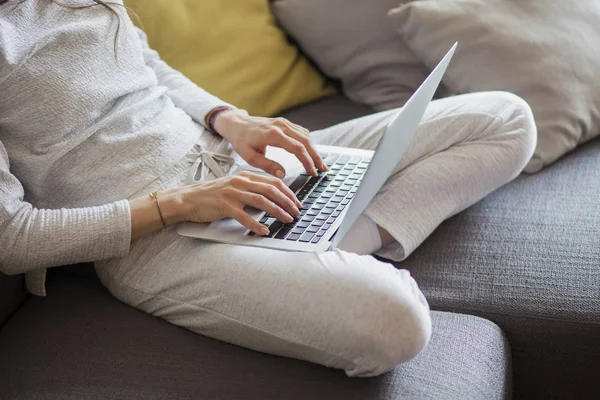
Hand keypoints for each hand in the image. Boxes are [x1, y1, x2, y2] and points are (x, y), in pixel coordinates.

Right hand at [178, 171, 301, 234]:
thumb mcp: (235, 186)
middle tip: (297, 212)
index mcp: (245, 176)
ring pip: (262, 201)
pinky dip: (256, 224)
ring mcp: (232, 193)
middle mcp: (240, 182)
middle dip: (288, 202)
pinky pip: (244, 216)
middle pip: (271, 190)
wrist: (189, 199)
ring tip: (287, 220)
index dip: (288, 192)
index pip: (273, 181)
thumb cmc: (213, 195)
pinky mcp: (225, 205)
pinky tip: (264, 231)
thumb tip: (274, 199)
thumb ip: (252, 189)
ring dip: (277, 211)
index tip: (297, 202)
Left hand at [213, 109, 327, 177]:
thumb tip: (283, 174)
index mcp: (273, 135)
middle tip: (323, 170)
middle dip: (316, 156)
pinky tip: (312, 153)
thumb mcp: (250, 157)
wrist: (237, 125)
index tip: (312, 172)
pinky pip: (301, 132)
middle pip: (306, 141)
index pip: (297, 148)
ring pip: (306, 136)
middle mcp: (281, 126)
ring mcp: (284, 123)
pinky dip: (309, 143)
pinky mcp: (285, 123)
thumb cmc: (242, 141)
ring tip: (320, 164)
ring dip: (314, 150)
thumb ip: (267, 165)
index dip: (307, 161)